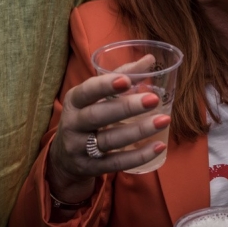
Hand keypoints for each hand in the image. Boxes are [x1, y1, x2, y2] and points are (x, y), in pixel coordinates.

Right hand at [47, 55, 170, 203]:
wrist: (63, 158)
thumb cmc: (87, 116)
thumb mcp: (96, 96)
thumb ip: (122, 75)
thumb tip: (150, 59)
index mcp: (75, 101)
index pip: (87, 91)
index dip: (105, 86)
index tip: (127, 80)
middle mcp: (74, 124)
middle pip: (98, 116)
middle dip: (126, 107)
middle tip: (154, 99)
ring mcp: (81, 148)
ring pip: (110, 140)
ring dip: (138, 131)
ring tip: (164, 120)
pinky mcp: (92, 167)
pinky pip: (116, 163)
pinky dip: (138, 156)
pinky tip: (159, 146)